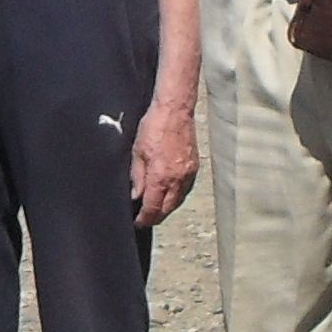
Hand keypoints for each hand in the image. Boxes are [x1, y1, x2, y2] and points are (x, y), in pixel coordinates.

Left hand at [129, 98, 197, 229]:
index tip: (138, 222)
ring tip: (155, 208)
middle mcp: (177, 179)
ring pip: (178, 201)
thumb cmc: (154, 126)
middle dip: (156, 216)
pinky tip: (169, 193)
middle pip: (168, 209)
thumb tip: (136, 196)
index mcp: (161, 177)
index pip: (153, 208)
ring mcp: (188, 174)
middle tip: (145, 218)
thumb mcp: (137, 152)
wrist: (175, 110)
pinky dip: (176, 196)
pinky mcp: (195, 167)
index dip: (144, 219)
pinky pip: (185, 189)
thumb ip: (137, 177)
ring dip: (167, 207)